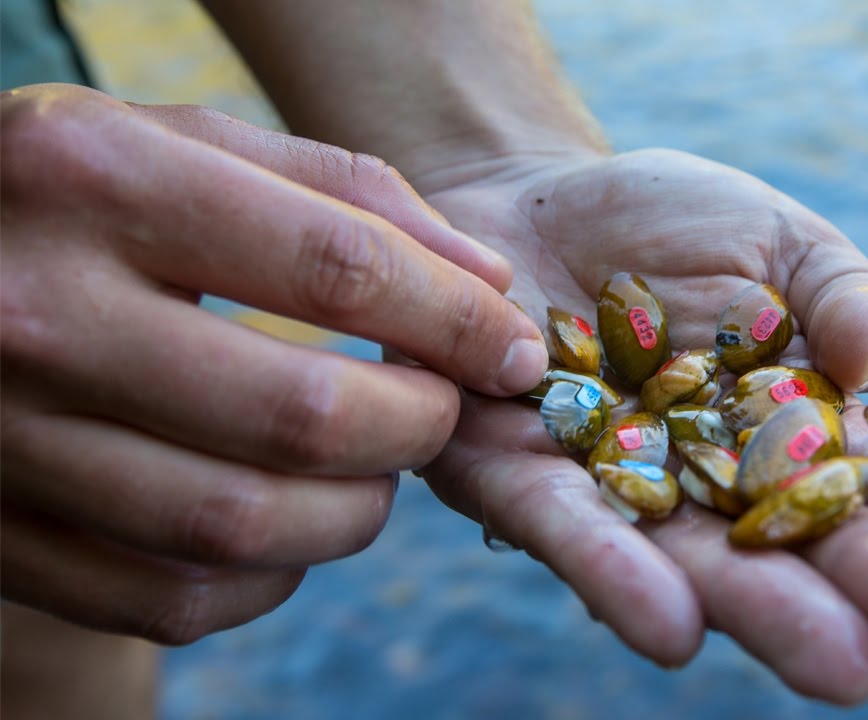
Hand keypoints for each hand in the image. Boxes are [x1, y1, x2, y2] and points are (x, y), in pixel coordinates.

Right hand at [0, 84, 547, 641]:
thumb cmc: (75, 193)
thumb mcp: (185, 141)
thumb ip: (341, 193)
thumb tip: (488, 285)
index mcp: (97, 182)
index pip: (337, 270)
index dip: (457, 322)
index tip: (513, 351)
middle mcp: (37, 314)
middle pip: (303, 418)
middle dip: (417, 426)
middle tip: (438, 408)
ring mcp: (4, 438)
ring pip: (243, 527)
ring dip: (355, 511)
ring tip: (373, 465)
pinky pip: (173, 600)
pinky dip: (270, 577)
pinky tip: (289, 517)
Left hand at [413, 149, 867, 704]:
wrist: (526, 205)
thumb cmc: (670, 228)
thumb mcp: (781, 242)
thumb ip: (850, 297)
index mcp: (801, 429)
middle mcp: (718, 482)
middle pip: (807, 541)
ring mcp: (621, 488)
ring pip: (698, 561)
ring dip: (768, 613)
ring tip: (848, 666)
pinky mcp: (517, 479)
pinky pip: (566, 527)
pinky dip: (617, 573)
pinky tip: (674, 626)